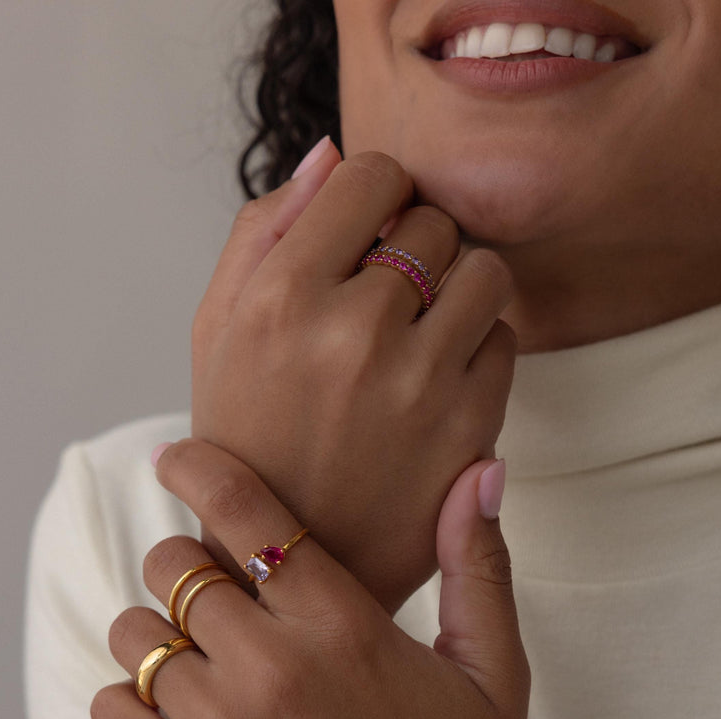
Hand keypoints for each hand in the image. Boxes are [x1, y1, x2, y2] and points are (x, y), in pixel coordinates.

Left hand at [94, 439, 529, 718]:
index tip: (178, 456)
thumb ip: (479, 565)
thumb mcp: (494, 673)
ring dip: (161, 635)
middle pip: (174, 565)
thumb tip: (481, 472)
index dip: (201, 468)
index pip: (247, 513)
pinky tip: (183, 716)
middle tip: (222, 599)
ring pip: (136, 631)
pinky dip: (135, 699)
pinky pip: (113, 704)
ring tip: (209, 665)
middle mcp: (274, 667)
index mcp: (346, 627)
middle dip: (190, 569)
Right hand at [191, 143, 516, 612]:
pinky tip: (436, 380)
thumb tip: (333, 155)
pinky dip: (478, 348)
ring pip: (485, 271)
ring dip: (457, 289)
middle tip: (385, 300)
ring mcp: (419, 382)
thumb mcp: (216, 331)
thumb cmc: (247, 439)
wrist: (285, 562)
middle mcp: (354, 332)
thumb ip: (262, 232)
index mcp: (280, 298)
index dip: (376, 195)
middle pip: (433, 221)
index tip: (368, 230)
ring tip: (419, 332)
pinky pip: (505, 340)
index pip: (373, 174)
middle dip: (412, 247)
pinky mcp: (470, 427)